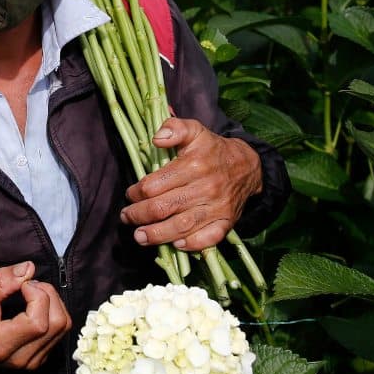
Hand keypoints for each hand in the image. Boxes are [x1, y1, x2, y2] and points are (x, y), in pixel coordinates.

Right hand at [0, 261, 71, 370]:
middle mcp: (21, 359)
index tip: (22, 284)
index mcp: (2, 345)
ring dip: (52, 302)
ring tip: (31, 294)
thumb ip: (2, 281)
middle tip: (28, 285)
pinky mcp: (39, 359)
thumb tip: (29, 268)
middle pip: (57, 323)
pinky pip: (59, 332)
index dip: (37, 295)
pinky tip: (34, 307)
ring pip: (62, 326)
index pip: (38, 322)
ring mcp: (32, 362)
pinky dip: (51, 312)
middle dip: (48, 294)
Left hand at [120, 117, 262, 250]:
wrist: (247, 166)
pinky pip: (208, 238)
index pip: (154, 185)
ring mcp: (216, 208)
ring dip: (156, 235)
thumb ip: (174, 128)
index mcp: (193, 165)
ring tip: (140, 237)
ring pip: (181, 227)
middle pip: (163, 208)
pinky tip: (176, 245)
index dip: (136, 193)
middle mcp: (205, 188)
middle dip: (138, 215)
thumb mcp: (195, 131)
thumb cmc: (212, 150)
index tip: (130, 195)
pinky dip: (191, 245)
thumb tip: (157, 139)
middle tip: (126, 217)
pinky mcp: (226, 222)